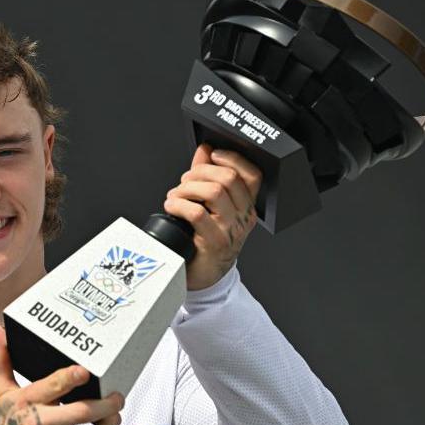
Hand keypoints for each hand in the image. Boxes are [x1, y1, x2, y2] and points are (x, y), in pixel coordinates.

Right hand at [0, 325, 123, 424]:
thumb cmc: (1, 423)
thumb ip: (2, 360)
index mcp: (26, 401)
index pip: (53, 386)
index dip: (71, 378)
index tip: (86, 370)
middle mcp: (38, 423)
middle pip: (82, 412)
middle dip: (107, 404)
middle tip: (117, 396)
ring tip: (115, 416)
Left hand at [164, 144, 261, 289]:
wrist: (205, 274)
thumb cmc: (207, 239)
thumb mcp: (212, 206)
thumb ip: (209, 176)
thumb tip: (205, 150)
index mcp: (246, 205)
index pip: (252, 175)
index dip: (232, 158)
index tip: (212, 154)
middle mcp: (243, 217)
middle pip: (228, 178)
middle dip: (200, 172)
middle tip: (185, 181)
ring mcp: (231, 230)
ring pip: (213, 192)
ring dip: (187, 188)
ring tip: (176, 195)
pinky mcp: (215, 242)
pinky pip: (196, 213)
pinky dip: (179, 204)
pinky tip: (171, 206)